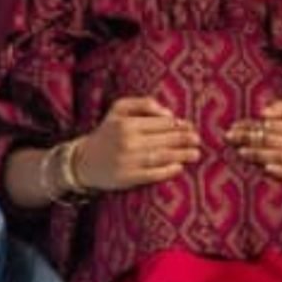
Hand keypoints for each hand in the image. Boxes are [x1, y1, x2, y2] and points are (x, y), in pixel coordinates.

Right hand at [75, 96, 200, 191]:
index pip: (159, 123)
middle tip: (197, 140)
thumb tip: (168, 113)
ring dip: (181, 155)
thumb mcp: (118, 110)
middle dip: (184, 139)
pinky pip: (152, 174)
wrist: (83, 161)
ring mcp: (128, 161)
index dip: (178, 125)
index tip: (190, 126)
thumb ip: (142, 104)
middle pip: (163, 140)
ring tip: (195, 154)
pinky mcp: (128, 178)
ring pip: (161, 156)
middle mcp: (128, 142)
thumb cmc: (106, 133)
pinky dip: (167, 171)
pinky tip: (179, 168)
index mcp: (126, 124)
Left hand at [225, 100, 281, 192]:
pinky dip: (281, 171)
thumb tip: (263, 110)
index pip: (275, 124)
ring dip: (260, 153)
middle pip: (275, 138)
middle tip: (230, 138)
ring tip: (241, 151)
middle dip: (250, 137)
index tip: (233, 126)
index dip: (252, 124)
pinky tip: (266, 168)